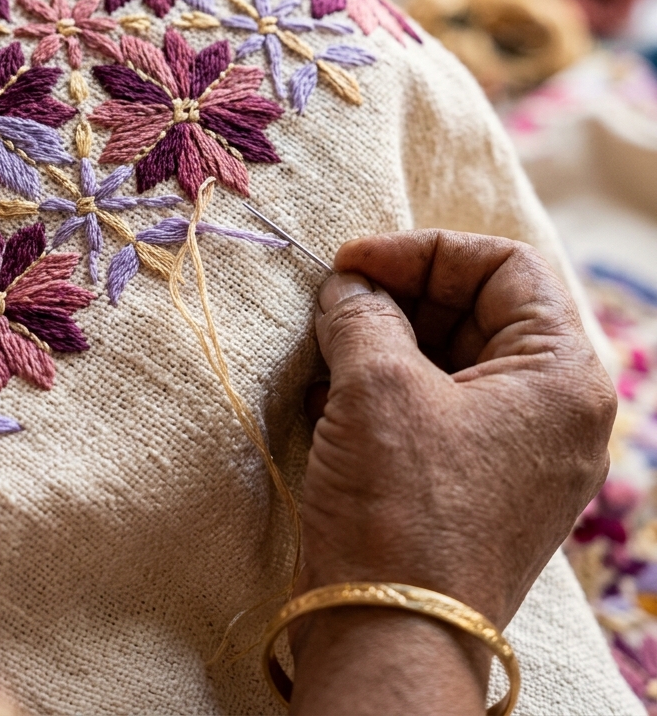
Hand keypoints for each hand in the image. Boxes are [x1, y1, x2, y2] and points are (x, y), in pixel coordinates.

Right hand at [290, 230, 615, 714]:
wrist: (390, 637)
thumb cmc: (401, 507)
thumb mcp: (377, 385)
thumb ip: (362, 311)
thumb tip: (348, 284)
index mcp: (561, 376)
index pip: (504, 266)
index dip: (425, 251)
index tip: (354, 261)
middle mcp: (554, 411)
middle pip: (479, 309)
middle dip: (400, 295)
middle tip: (333, 300)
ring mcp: (518, 451)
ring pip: (452, 357)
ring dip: (385, 341)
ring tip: (325, 346)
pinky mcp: (478, 482)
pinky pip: (438, 405)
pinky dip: (386, 386)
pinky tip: (330, 394)